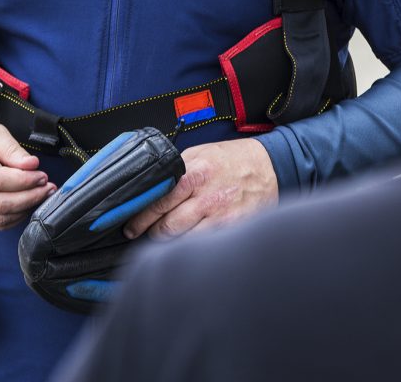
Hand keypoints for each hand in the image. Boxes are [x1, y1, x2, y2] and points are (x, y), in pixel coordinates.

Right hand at [0, 117, 55, 229]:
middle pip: (0, 203)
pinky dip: (14, 218)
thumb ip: (11, 149)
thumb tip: (31, 165)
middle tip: (47, 186)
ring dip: (24, 209)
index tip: (42, 175)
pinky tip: (26, 204)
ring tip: (41, 194)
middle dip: (29, 197)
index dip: (24, 181)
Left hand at [123, 138, 277, 239]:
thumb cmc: (232, 159)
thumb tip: (151, 186)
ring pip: (183, 240)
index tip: (130, 224)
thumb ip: (177, 170)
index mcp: (195, 173)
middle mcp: (206, 197)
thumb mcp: (201, 153)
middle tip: (140, 233)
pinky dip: (190, 246)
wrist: (270, 167)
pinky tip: (185, 242)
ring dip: (168, 242)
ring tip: (161, 238)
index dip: (141, 216)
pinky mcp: (232, 230)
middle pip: (167, 225)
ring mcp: (220, 217)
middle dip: (150, 232)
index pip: (159, 199)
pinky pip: (203, 245)